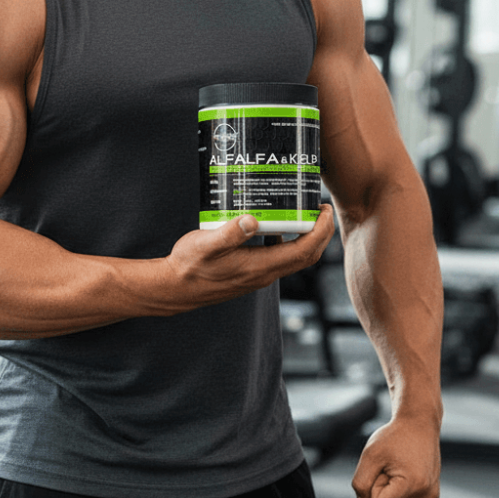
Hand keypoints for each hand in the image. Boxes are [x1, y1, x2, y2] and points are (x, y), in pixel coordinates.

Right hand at [163, 205, 334, 310]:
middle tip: (320, 208)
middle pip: (305, 256)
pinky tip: (273, 225)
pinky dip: (285, 241)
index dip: (320, 231)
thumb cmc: (188, 267)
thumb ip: (229, 233)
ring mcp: (258, 275)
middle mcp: (263, 274)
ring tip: (302, 213)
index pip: (303, 251)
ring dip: (305, 237)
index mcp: (259, 267)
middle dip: (319, 233)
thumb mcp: (205, 244)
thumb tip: (251, 219)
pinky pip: (278, 258)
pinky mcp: (250, 273)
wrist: (174, 289)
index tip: (324, 210)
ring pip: (293, 258)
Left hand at [352, 415, 440, 497]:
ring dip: (390, 493)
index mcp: (415, 487)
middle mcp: (427, 496)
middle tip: (389, 467)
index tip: (383, 467)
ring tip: (398, 469)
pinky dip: (398, 493)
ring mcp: (431, 497)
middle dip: (382, 492)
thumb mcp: (370, 455)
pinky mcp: (431, 496)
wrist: (418, 423)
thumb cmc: (394, 437)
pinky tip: (405, 473)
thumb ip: (361, 483)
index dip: (374, 487)